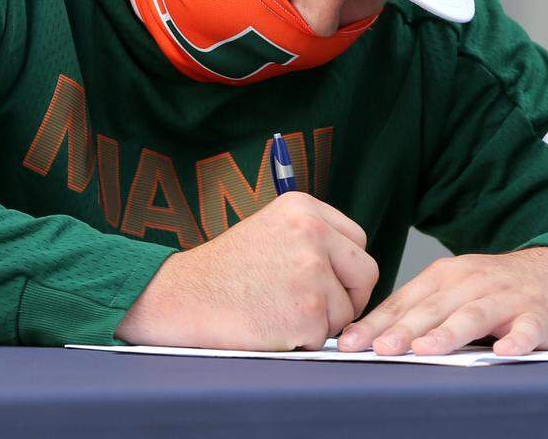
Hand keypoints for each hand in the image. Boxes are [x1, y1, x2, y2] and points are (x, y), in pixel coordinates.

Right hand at [116, 191, 378, 350]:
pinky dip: (303, 340)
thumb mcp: (270, 229)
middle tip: (314, 306)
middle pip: (365, 273)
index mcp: (303, 207)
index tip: (327, 281)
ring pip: (346, 310)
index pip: (358, 240)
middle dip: (347, 296)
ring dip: (320, 321)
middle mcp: (313, 233)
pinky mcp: (307, 312)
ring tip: (277, 311)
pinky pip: (325, 337)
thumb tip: (352, 266)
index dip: (345, 268)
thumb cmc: (222, 271)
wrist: (182, 297)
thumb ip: (312, 237)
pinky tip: (272, 326)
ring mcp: (312, 273)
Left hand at [337, 247, 547, 355]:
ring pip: (474, 315)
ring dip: (449, 332)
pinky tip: (505, 351)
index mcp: (445, 276)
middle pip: (434, 308)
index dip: (377, 322)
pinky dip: (516, 339)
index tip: (351, 343)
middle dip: (404, 329)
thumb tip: (372, 338)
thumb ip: (419, 311)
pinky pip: (527, 328)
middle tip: (380, 349)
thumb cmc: (493, 287)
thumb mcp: (453, 289)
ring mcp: (506, 297)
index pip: (405, 301)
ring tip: (427, 349)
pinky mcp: (538, 315)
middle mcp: (472, 282)